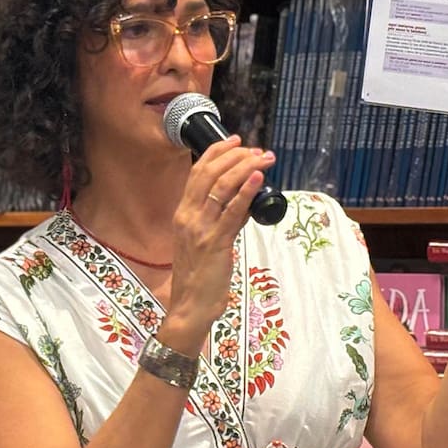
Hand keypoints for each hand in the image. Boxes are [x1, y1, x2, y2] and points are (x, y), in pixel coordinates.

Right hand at [163, 136, 276, 348]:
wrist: (190, 306)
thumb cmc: (199, 277)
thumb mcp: (205, 242)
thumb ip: (221, 220)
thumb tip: (243, 202)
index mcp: (183, 214)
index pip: (197, 173)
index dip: (216, 152)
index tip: (235, 141)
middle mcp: (188, 217)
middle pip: (209, 173)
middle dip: (234, 155)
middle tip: (256, 149)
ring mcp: (200, 229)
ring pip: (221, 187)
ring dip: (245, 168)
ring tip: (263, 159)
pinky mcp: (215, 243)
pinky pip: (231, 212)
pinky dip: (245, 192)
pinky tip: (257, 179)